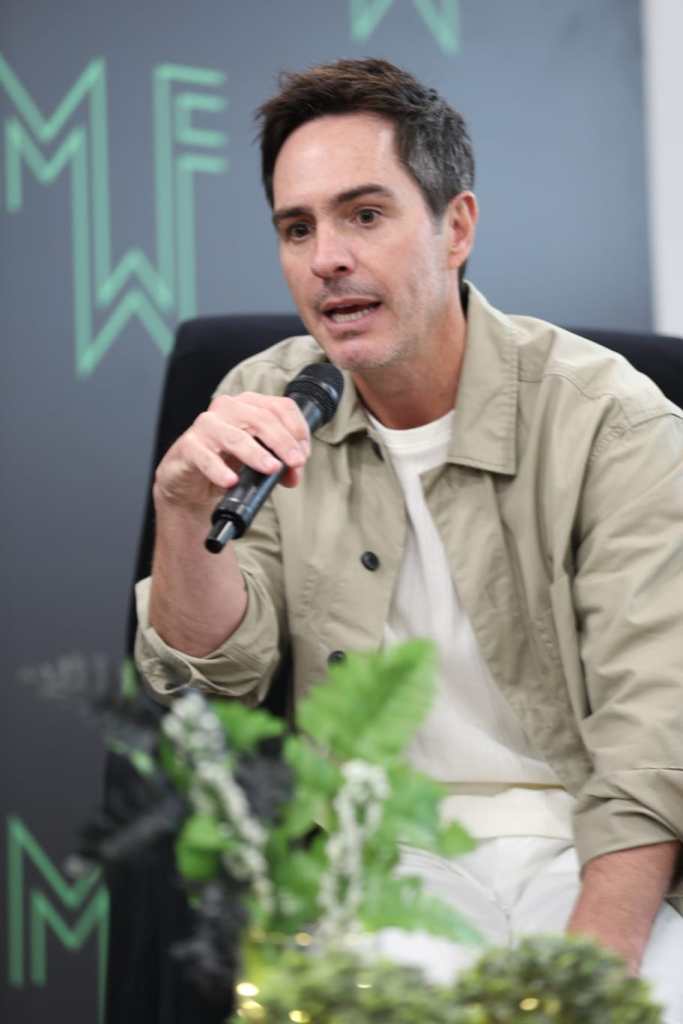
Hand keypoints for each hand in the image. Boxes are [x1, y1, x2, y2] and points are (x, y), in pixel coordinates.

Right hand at [153, 391, 310, 513]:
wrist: (190, 480)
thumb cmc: (226, 461)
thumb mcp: (258, 461)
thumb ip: (280, 464)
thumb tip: (294, 474)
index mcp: (249, 405)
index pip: (280, 407)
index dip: (297, 429)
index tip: (304, 454)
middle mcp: (227, 409)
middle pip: (262, 419)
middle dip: (283, 442)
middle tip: (296, 463)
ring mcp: (206, 426)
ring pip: (236, 436)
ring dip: (257, 454)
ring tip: (271, 469)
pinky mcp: (189, 447)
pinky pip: (205, 457)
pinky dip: (219, 470)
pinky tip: (231, 481)